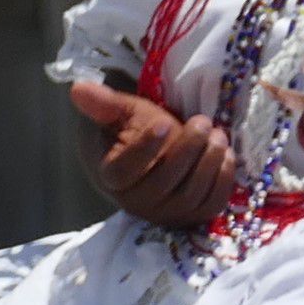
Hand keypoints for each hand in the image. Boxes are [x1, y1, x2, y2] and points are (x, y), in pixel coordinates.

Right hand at [70, 78, 238, 230]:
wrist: (150, 160)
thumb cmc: (134, 132)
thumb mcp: (122, 113)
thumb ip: (103, 103)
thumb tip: (77, 88)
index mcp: (114, 177)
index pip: (125, 170)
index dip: (144, 148)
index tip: (162, 123)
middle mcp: (138, 202)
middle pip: (163, 183)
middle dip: (187, 150)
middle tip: (202, 122)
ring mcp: (166, 213)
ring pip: (190, 195)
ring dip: (209, 163)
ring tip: (217, 135)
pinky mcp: (192, 216)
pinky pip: (211, 205)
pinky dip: (223, 181)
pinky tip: (226, 155)